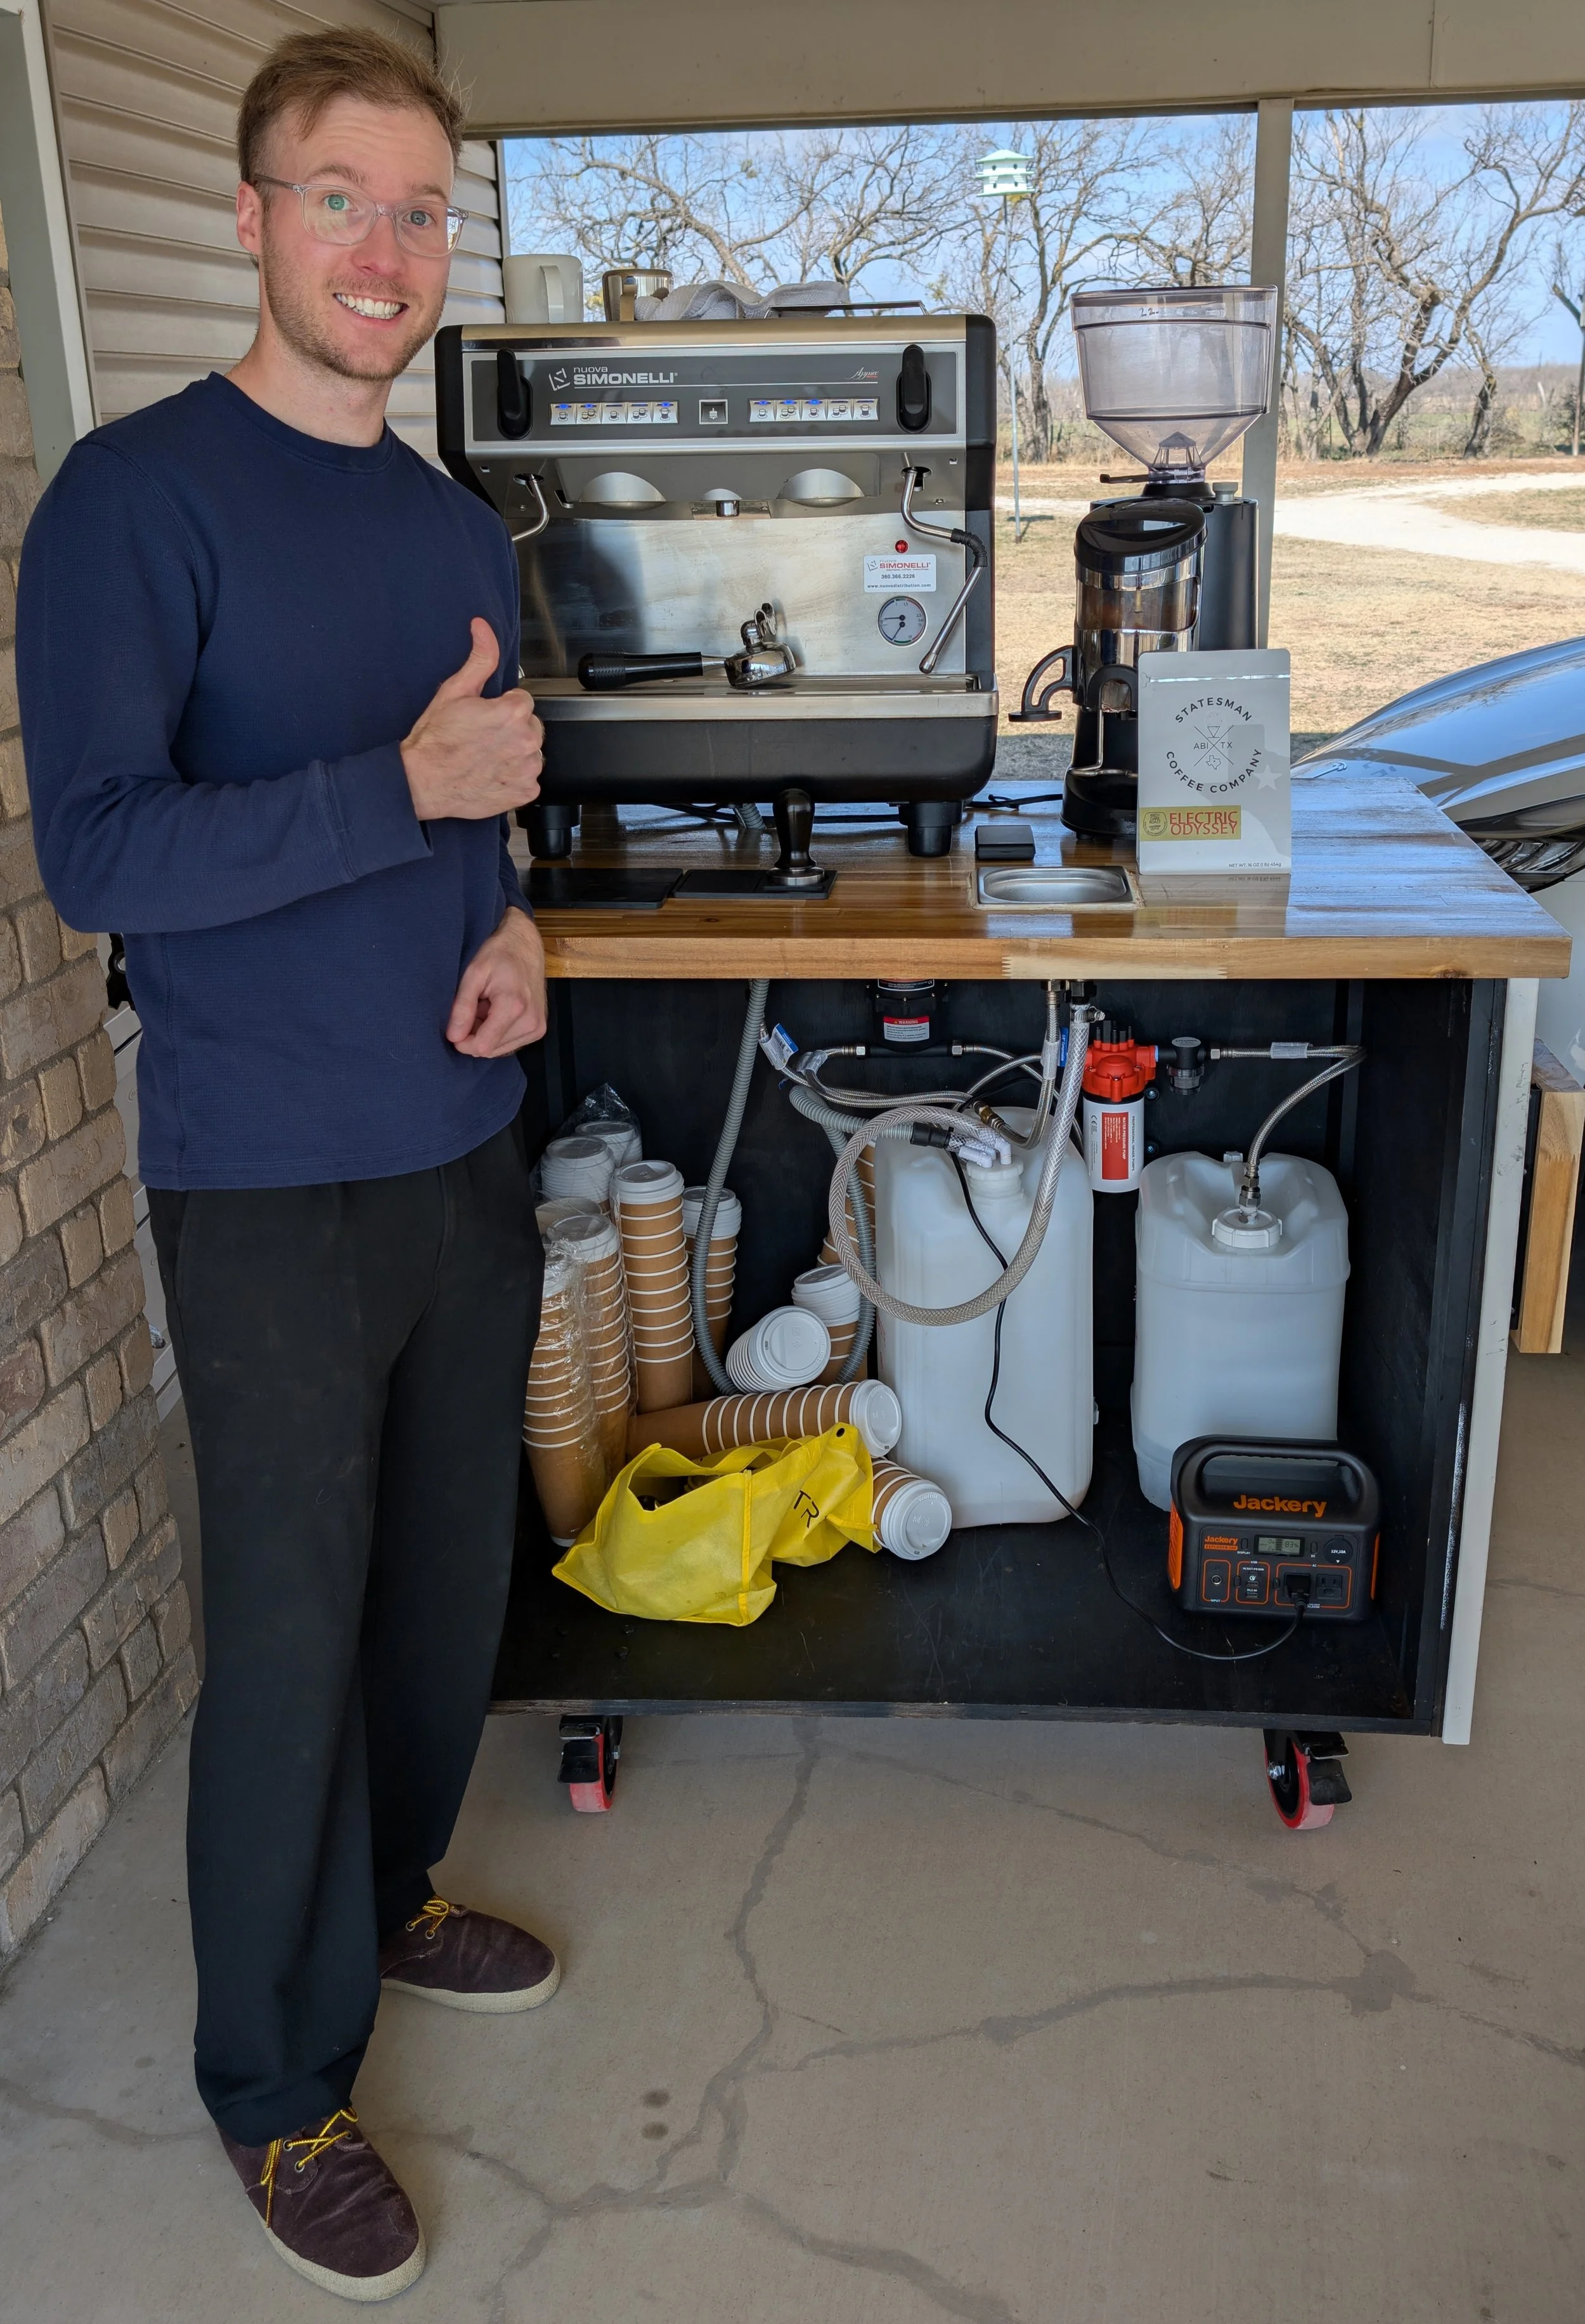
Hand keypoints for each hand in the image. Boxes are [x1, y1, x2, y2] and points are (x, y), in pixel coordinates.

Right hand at [402, 618, 543, 820]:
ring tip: (486, 757)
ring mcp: (527, 770)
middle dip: (511, 729)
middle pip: (530, 726)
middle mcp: (527, 742)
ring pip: (531, 753)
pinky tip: (491, 774)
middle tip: (483, 738)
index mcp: (514, 713)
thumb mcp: (454, 691)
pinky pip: (529, 780)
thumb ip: (479, 659)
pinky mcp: (524, 792)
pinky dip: (514, 778)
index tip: (485, 717)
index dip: (502, 707)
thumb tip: (483, 628)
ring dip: (514, 754)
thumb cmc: (435, 740)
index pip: (523, 701)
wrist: (422, 782)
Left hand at [446, 906, 546, 1057]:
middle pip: (490, 1049)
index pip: (483, 1046)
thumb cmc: (498, 955)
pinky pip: (509, 1044)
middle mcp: (530, 1022)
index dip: (464, 1041)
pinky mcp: (539, 1030)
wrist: (526, 946)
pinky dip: (498, 1032)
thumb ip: (462, 1007)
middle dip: (475, 1035)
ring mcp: (537, 1027)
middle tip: (475, 1008)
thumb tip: (453, 1037)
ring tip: (486, 1007)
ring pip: (499, 1049)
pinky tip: (497, 1012)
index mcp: (513, 1007)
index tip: (457, 1025)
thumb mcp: (473, 975)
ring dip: (486, 1034)